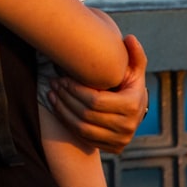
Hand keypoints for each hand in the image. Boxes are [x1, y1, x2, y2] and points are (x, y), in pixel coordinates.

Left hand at [48, 34, 147, 154]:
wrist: (135, 111)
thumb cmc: (130, 84)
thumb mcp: (135, 68)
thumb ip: (135, 53)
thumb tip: (129, 38)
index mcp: (132, 105)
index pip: (96, 100)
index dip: (75, 90)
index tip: (62, 78)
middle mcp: (128, 126)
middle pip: (87, 114)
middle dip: (66, 98)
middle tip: (53, 83)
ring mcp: (120, 140)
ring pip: (82, 128)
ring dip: (63, 110)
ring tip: (51, 94)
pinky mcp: (111, 148)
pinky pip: (83, 137)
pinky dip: (67, 122)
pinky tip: (57, 107)